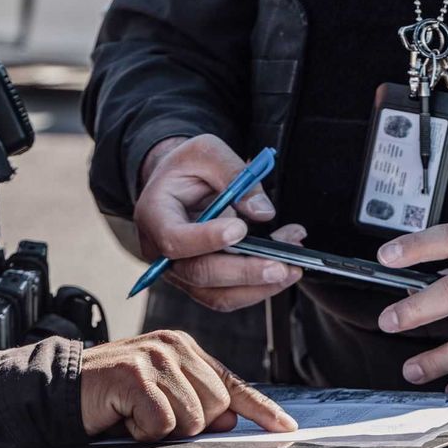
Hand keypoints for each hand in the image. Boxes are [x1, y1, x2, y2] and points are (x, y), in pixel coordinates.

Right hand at [80, 330, 298, 440]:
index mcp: (184, 349)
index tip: (285, 427)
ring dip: (164, 432)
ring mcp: (155, 357)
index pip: (232, 382)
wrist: (60, 392)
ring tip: (136, 417)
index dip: (261, 408)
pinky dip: (143, 433)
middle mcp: (174, 347)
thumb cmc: (112, 400)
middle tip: (153, 420)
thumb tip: (230, 421)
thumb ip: (197, 407)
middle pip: (218, 406)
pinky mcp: (136, 374)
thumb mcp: (160, 401)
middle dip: (190, 426)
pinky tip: (124, 418)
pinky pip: (163, 424)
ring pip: (194, 418)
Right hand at [134, 135, 305, 311]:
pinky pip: (230, 295)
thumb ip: (233, 174)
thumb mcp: (206, 151)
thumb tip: (262, 213)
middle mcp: (161, 254)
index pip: (175, 239)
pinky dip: (260, 286)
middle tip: (282, 264)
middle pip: (200, 274)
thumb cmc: (187, 167)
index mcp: (154, 216)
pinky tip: (285, 267)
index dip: (207, 239)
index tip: (241, 229)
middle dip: (245, 272)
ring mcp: (181, 273)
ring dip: (259, 285)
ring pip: (219, 295)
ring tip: (293, 268)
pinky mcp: (203, 283)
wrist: (175, 185)